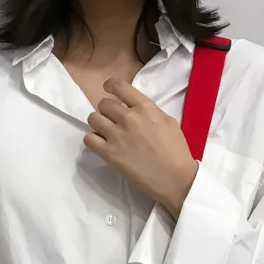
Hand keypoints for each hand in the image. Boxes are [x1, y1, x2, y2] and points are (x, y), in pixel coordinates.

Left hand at [84, 79, 198, 218]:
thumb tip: (134, 109)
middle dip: (106, 110)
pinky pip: (89, 139)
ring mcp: (116, 135)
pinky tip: (100, 144)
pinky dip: (92, 139)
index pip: (119, 87)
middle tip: (112, 120)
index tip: (107, 89)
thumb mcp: (168, 121)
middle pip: (103, 104)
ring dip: (97, 124)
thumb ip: (149, 112)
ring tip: (105, 132)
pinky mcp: (108, 153)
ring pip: (93, 118)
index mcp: (145, 107)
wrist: (174, 177)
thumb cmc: (175, 151)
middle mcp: (128, 118)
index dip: (110, 86)